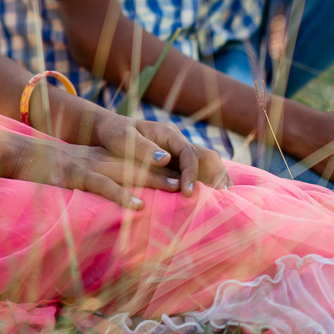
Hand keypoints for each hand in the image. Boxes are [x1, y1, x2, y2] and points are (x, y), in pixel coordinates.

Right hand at [0, 119, 228, 207]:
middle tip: (199, 182)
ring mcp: (90, 165)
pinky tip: (138, 207)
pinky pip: (102, 186)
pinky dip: (121, 196)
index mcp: (104, 158)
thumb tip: (121, 200)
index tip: (193, 176)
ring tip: (182, 190)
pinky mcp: (75, 175)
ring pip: (129, 170)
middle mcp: (102, 158)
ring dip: (157, 180)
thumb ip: (98, 181)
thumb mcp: (77, 173)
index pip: (140, 161)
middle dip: (171, 171)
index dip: (167, 168)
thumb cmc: (46, 170)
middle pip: (142, 163)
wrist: (18, 154)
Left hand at [110, 113, 230, 194]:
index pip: (189, 153)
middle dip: (216, 176)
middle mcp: (178, 142)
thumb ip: (143, 148)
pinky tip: (211, 200)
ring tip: (224, 201)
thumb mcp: (124, 139)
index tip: (187, 192)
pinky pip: (196, 173)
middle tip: (222, 198)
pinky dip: (205, 185)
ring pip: (205, 165)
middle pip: (206, 157)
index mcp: (168, 134)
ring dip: (215, 181)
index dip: (191, 173)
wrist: (109, 132)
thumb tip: (166, 159)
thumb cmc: (114, 134)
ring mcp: (179, 153)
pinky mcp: (176, 164)